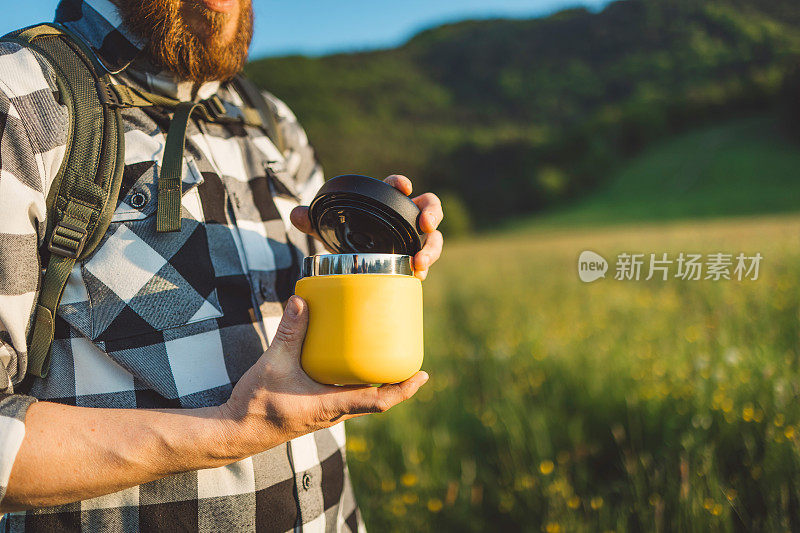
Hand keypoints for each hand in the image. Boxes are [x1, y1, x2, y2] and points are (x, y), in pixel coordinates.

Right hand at [218, 296, 428, 455]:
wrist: (235, 432)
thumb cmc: (256, 404)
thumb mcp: (273, 363)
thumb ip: (289, 331)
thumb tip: (302, 300)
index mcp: (331, 406)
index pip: (379, 402)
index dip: (404, 390)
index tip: (423, 375)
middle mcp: (333, 413)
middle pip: (377, 401)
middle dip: (396, 383)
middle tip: (410, 358)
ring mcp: (324, 414)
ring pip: (360, 400)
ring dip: (376, 383)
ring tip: (385, 356)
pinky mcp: (314, 410)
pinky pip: (343, 396)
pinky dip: (354, 382)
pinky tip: (347, 363)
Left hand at [290, 175, 443, 279]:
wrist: (354, 262)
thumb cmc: (347, 237)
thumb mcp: (329, 229)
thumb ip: (313, 221)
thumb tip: (295, 215)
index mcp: (387, 201)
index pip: (397, 186)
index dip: (401, 183)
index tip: (403, 187)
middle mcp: (406, 217)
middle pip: (429, 207)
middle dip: (432, 213)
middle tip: (425, 224)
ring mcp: (414, 238)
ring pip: (434, 238)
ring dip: (432, 248)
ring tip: (419, 262)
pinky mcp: (415, 258)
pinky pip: (426, 261)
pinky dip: (424, 268)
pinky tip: (417, 276)